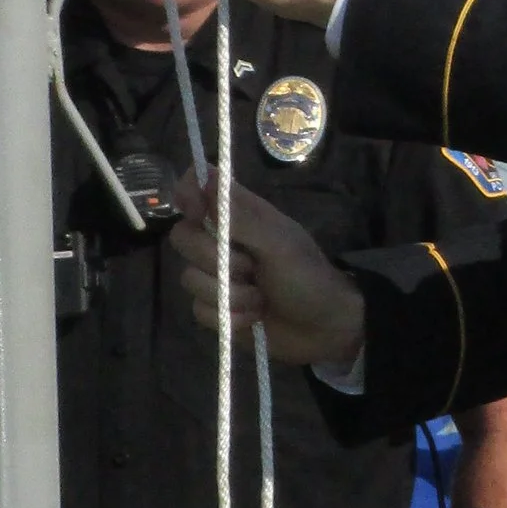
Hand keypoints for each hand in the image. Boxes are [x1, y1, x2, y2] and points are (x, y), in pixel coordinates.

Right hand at [170, 173, 367, 368]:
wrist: (323, 328)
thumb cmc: (308, 277)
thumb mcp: (280, 244)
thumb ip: (242, 217)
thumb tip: (206, 179)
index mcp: (240, 214)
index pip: (198, 185)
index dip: (188, 193)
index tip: (196, 214)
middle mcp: (223, 239)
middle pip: (182, 236)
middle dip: (214, 259)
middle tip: (251, 268)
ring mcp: (217, 274)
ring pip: (189, 278)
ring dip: (229, 294)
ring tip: (260, 298)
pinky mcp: (216, 306)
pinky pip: (199, 309)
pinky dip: (228, 316)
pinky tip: (253, 317)